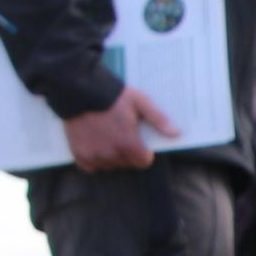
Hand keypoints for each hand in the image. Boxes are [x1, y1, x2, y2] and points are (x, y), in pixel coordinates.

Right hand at [62, 87, 176, 172]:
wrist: (80, 89)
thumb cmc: (113, 95)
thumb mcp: (140, 102)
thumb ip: (158, 119)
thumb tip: (175, 133)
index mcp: (127, 143)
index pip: (143, 162)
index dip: (144, 153)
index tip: (140, 143)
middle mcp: (110, 154)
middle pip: (126, 163)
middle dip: (128, 153)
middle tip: (122, 134)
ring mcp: (93, 155)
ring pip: (109, 165)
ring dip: (111, 156)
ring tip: (108, 137)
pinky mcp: (79, 154)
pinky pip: (91, 166)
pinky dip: (94, 159)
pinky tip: (95, 144)